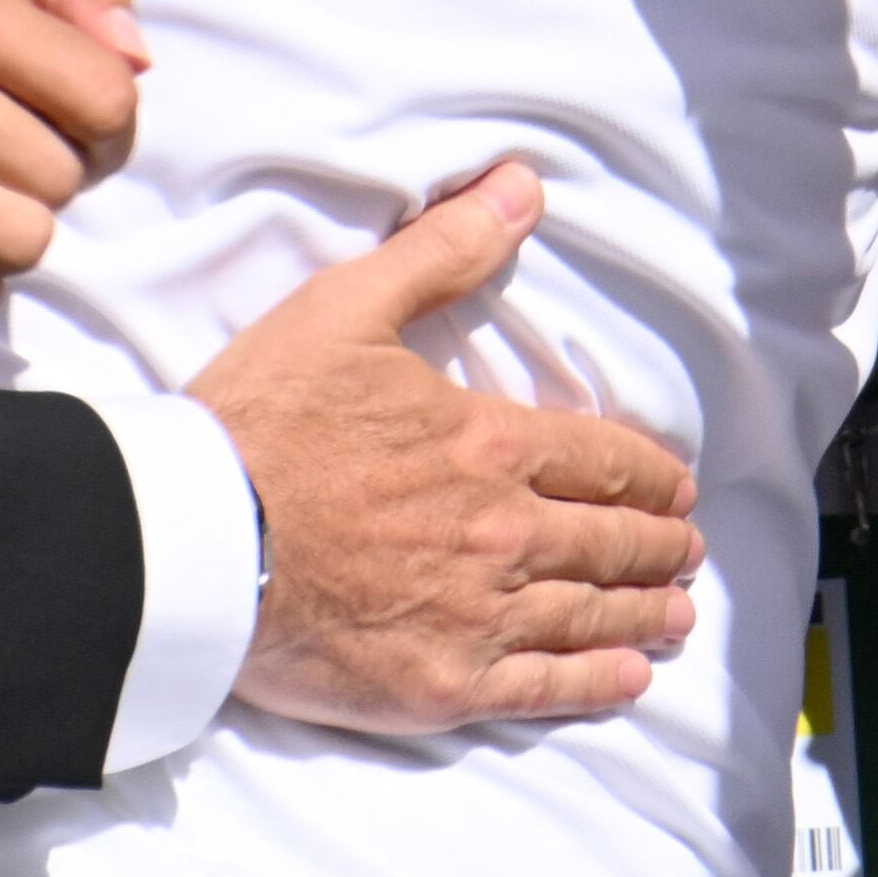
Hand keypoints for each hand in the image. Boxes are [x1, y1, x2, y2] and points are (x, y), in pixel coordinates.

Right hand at [193, 161, 707, 727]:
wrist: (190, 541)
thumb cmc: (260, 420)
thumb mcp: (346, 307)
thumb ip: (444, 250)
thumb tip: (522, 186)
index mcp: (489, 443)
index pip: (604, 460)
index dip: (652, 476)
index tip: (678, 489)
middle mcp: (504, 532)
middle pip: (610, 541)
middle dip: (659, 545)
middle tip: (687, 552)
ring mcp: (477, 616)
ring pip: (589, 613)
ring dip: (644, 611)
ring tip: (676, 614)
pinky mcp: (440, 685)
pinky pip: (542, 690)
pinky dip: (596, 682)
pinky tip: (627, 679)